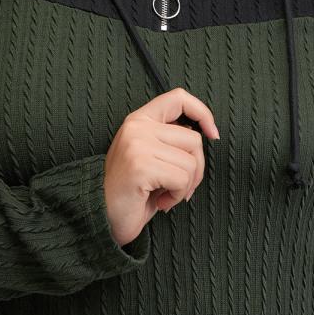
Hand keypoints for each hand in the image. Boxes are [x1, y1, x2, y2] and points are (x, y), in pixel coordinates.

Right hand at [103, 87, 219, 247]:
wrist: (101, 216)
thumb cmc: (132, 191)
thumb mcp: (151, 156)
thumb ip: (170, 139)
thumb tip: (203, 133)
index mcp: (139, 120)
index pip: (178, 98)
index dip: (202, 113)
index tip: (213, 134)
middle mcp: (137, 127)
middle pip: (193, 140)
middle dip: (196, 169)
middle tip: (178, 187)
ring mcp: (137, 144)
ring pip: (191, 162)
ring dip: (184, 186)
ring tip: (164, 194)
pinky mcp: (140, 165)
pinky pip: (181, 179)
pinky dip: (177, 196)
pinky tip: (160, 202)